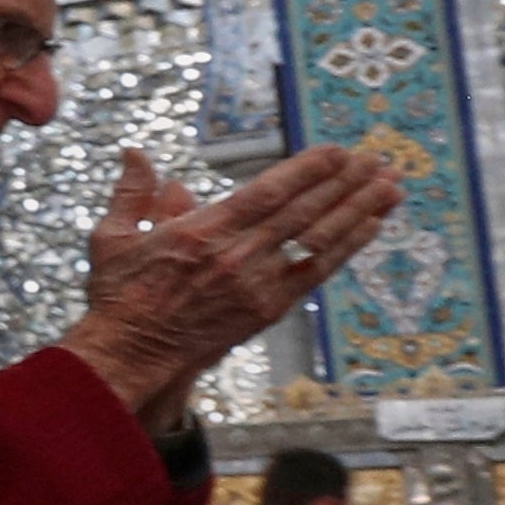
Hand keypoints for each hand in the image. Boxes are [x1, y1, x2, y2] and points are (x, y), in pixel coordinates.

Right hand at [64, 144, 403, 418]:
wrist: (131, 354)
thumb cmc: (119, 295)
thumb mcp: (113, 237)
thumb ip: (132, 193)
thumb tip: (135, 153)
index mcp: (200, 232)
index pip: (267, 192)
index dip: (307, 170)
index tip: (337, 150)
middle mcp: (235, 256)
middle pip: (303, 212)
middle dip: (345, 183)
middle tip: (379, 158)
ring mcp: (256, 285)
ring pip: (318, 240)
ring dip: (359, 210)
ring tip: (391, 185)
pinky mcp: (268, 309)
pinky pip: (317, 272)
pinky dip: (348, 247)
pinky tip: (372, 226)